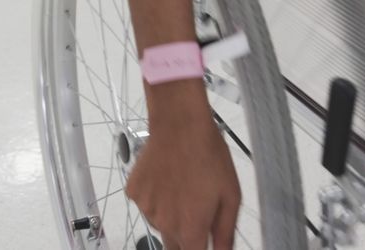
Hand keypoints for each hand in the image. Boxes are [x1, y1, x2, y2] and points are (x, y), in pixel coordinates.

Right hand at [126, 107, 240, 249]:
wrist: (180, 125)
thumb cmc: (210, 158)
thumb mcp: (231, 196)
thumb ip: (225, 233)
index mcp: (190, 229)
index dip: (200, 247)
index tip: (204, 236)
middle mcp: (164, 225)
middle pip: (175, 244)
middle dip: (186, 233)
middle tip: (195, 206)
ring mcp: (145, 208)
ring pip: (160, 223)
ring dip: (170, 215)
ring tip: (180, 186)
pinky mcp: (133, 192)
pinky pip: (146, 204)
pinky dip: (155, 198)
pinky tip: (165, 177)